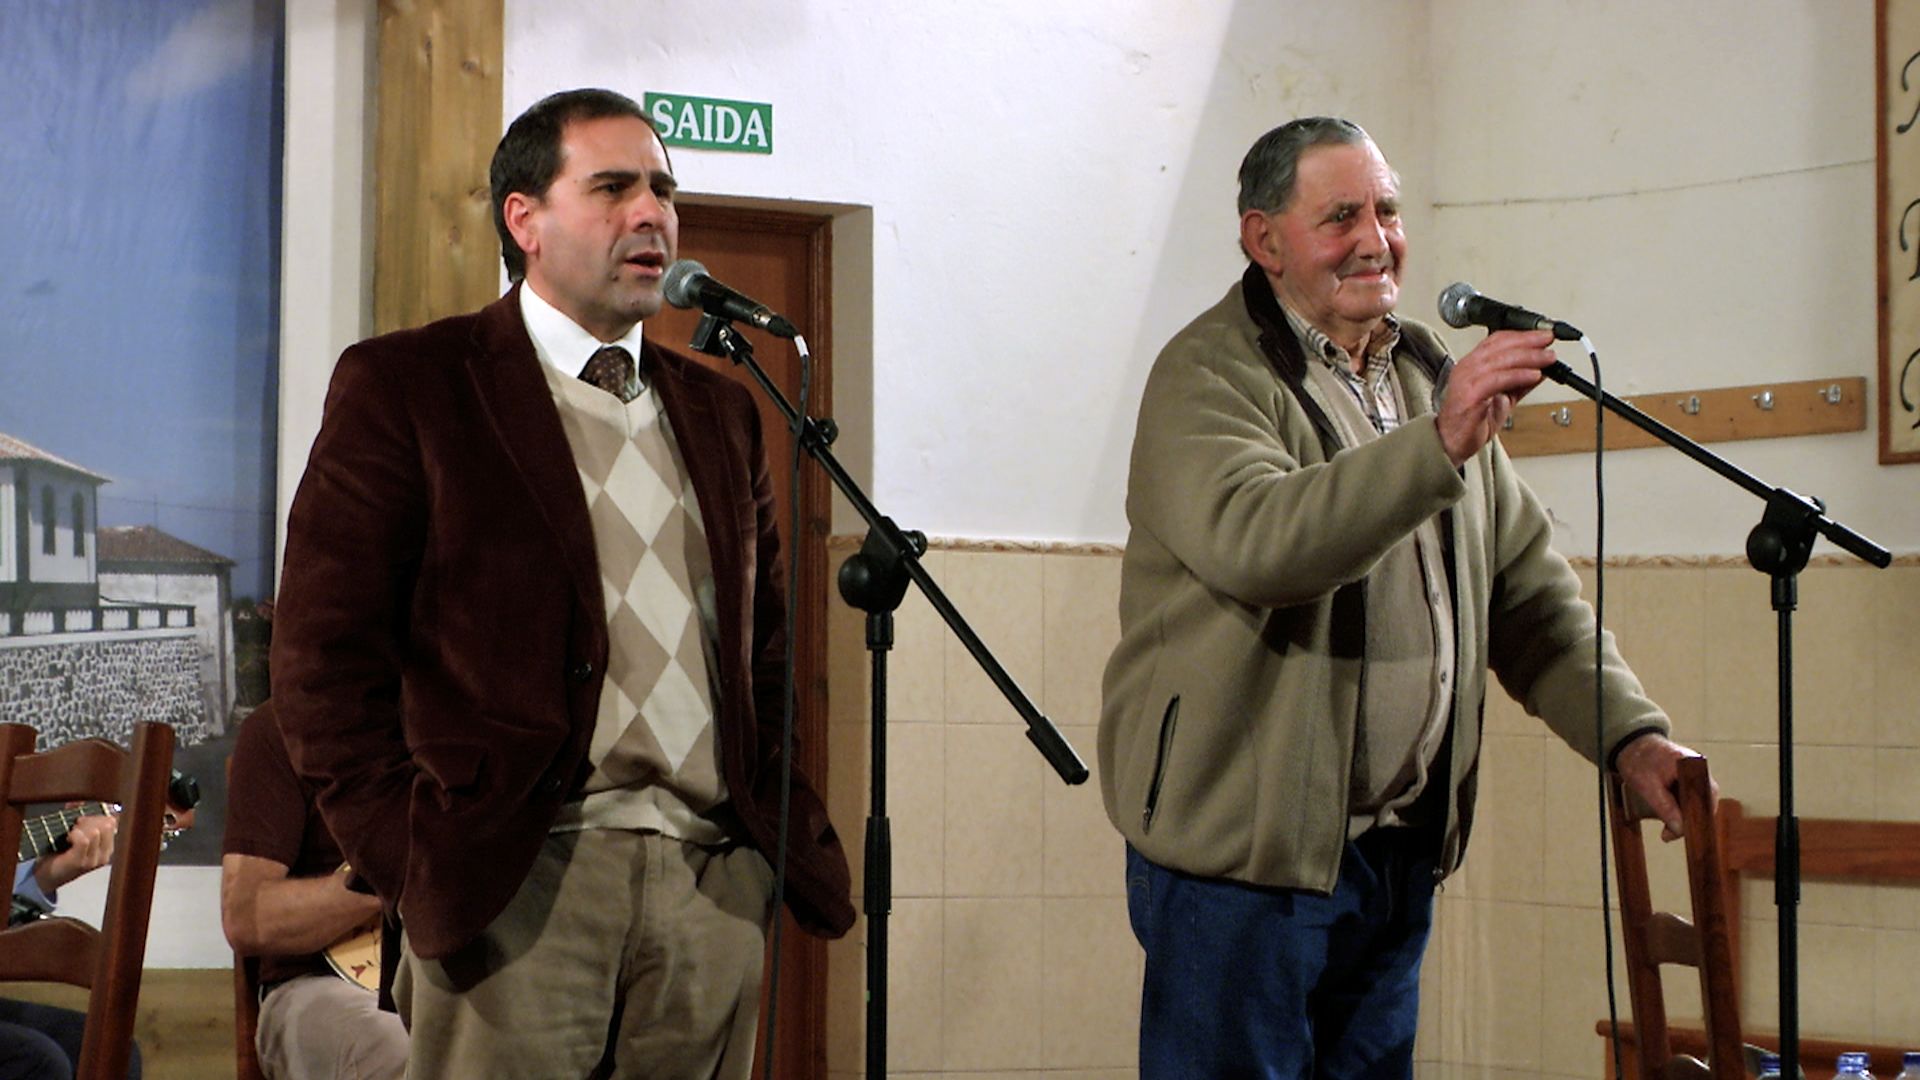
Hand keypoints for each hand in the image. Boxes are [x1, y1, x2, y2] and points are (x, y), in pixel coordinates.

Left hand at [34, 811, 116, 892]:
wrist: (47, 876)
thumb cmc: (62, 853)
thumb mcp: (78, 835)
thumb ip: (81, 819)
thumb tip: (78, 801)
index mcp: (109, 847)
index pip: (113, 821)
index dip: (97, 815)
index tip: (82, 819)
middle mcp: (106, 855)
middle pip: (106, 824)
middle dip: (90, 820)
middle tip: (75, 826)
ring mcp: (95, 860)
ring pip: (95, 831)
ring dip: (80, 828)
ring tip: (71, 834)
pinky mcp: (81, 862)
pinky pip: (84, 840)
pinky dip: (74, 835)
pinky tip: (68, 839)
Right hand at [1436, 329, 1558, 465]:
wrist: (1451, 444)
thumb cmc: (1470, 422)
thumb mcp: (1502, 398)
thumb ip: (1519, 383)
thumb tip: (1541, 370)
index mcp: (1472, 365)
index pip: (1497, 340)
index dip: (1522, 335)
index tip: (1544, 336)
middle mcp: (1467, 368)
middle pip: (1500, 345)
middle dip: (1529, 341)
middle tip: (1549, 341)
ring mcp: (1467, 380)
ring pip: (1501, 360)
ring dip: (1529, 357)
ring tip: (1548, 358)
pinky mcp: (1470, 395)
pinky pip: (1498, 380)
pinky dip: (1519, 375)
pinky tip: (1534, 375)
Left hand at [1613, 733, 1713, 841]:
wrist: (1631, 745)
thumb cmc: (1638, 761)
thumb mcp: (1648, 787)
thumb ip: (1665, 808)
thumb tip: (1680, 829)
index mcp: (1694, 766)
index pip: (1707, 798)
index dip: (1700, 817)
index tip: (1687, 833)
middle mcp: (1700, 770)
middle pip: (1704, 802)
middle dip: (1689, 821)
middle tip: (1668, 835)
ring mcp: (1695, 774)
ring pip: (1696, 803)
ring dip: (1683, 817)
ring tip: (1666, 831)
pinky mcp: (1689, 779)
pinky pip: (1689, 798)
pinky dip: (1680, 809)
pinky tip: (1668, 820)